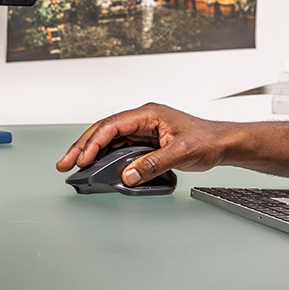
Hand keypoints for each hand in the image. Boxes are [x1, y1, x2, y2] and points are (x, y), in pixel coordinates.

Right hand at [55, 103, 231, 185]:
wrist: (224, 144)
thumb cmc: (208, 140)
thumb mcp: (181, 153)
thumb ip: (153, 164)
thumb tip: (128, 175)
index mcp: (149, 114)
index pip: (113, 125)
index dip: (94, 142)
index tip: (83, 159)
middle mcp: (144, 119)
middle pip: (105, 130)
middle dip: (83, 146)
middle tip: (64, 163)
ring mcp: (144, 130)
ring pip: (109, 139)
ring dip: (91, 152)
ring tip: (74, 167)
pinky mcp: (146, 142)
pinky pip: (119, 148)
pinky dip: (105, 157)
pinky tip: (96, 167)